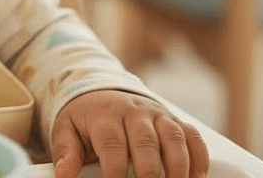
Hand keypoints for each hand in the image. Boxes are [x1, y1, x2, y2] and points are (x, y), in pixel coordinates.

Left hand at [51, 90, 209, 177]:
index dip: (115, 170)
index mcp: (105, 116)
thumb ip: (66, 151)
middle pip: (146, 142)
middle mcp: (134, 113)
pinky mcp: (174, 120)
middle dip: (149, 173)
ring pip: (173, 138)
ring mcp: (157, 115)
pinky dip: (199, 156)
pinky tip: (198, 177)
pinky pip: (192, 136)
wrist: (100, 92)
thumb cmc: (85, 118)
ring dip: (178, 166)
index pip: (112, 144)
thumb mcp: (66, 129)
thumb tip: (63, 174)